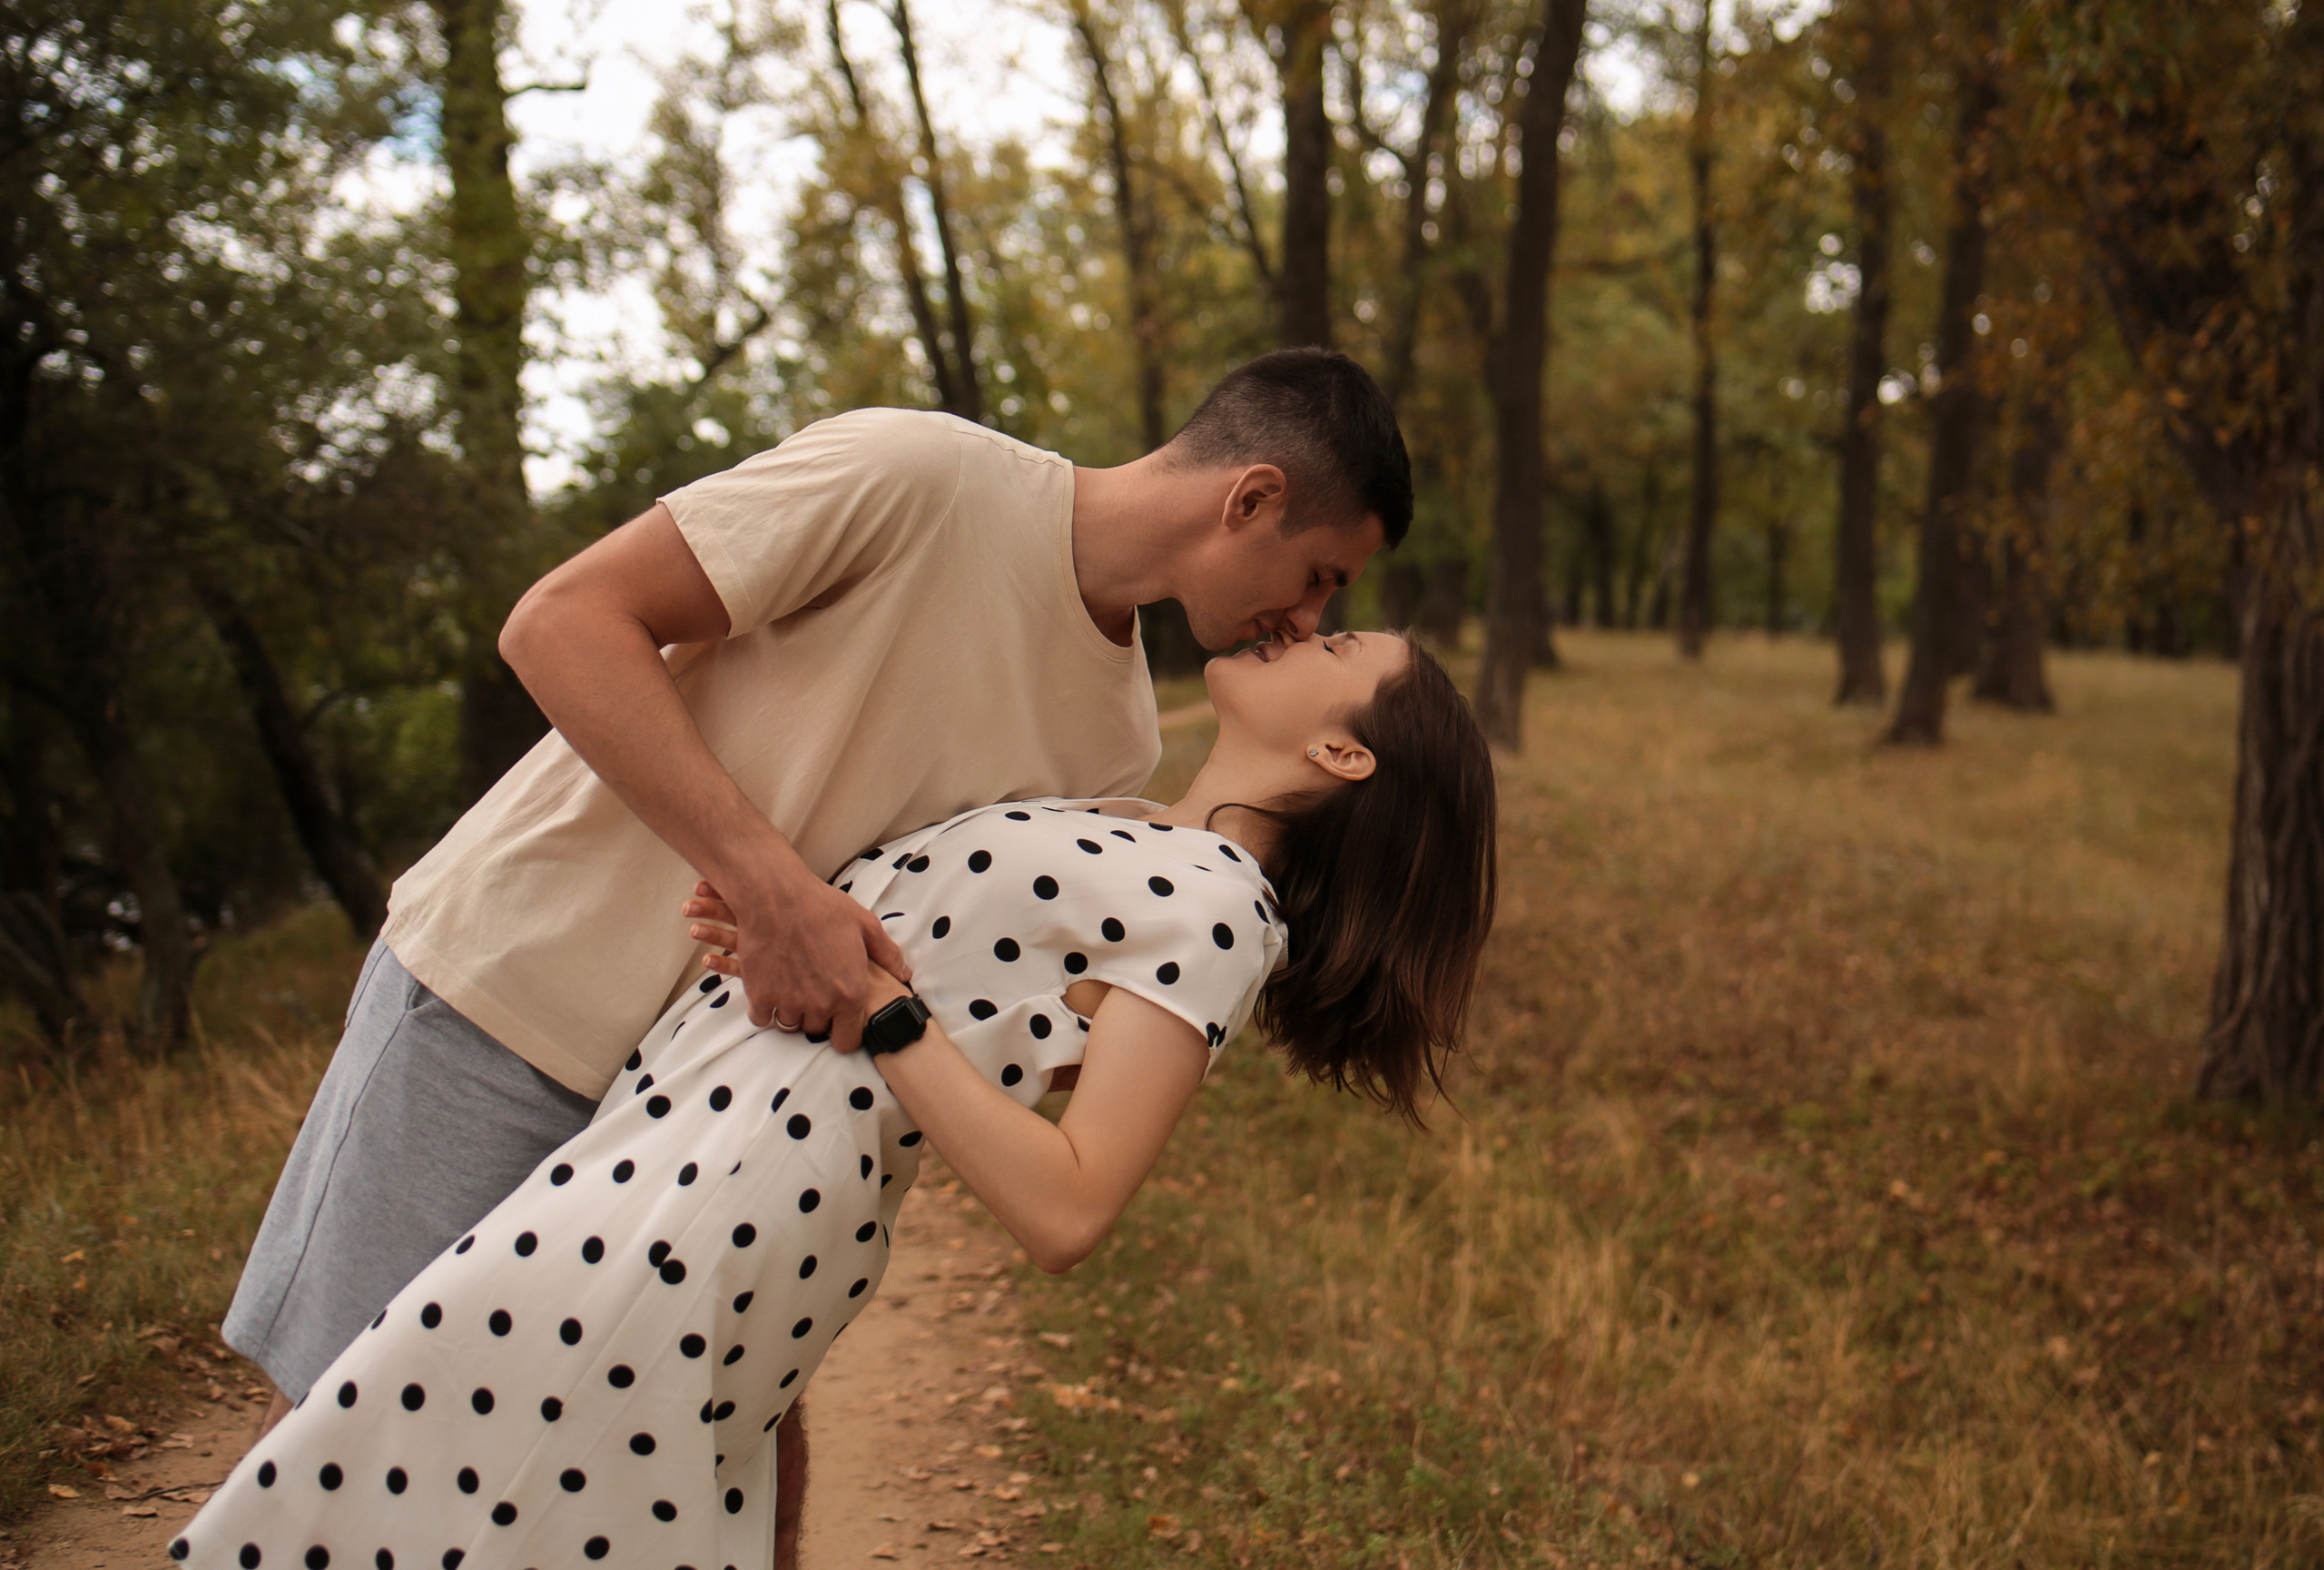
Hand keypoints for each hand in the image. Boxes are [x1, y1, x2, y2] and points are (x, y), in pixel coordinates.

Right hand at [682, 868, 910, 1050]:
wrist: (776, 897)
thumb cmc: (822, 907)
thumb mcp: (865, 925)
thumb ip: (888, 954)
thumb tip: (905, 973)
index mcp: (849, 994)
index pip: (847, 1041)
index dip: (844, 1032)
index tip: (839, 1019)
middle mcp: (820, 1005)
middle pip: (818, 1030)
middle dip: (818, 1016)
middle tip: (814, 990)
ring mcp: (788, 1003)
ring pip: (791, 1025)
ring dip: (793, 1011)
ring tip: (793, 986)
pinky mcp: (760, 996)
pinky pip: (763, 1019)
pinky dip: (766, 1008)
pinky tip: (771, 988)